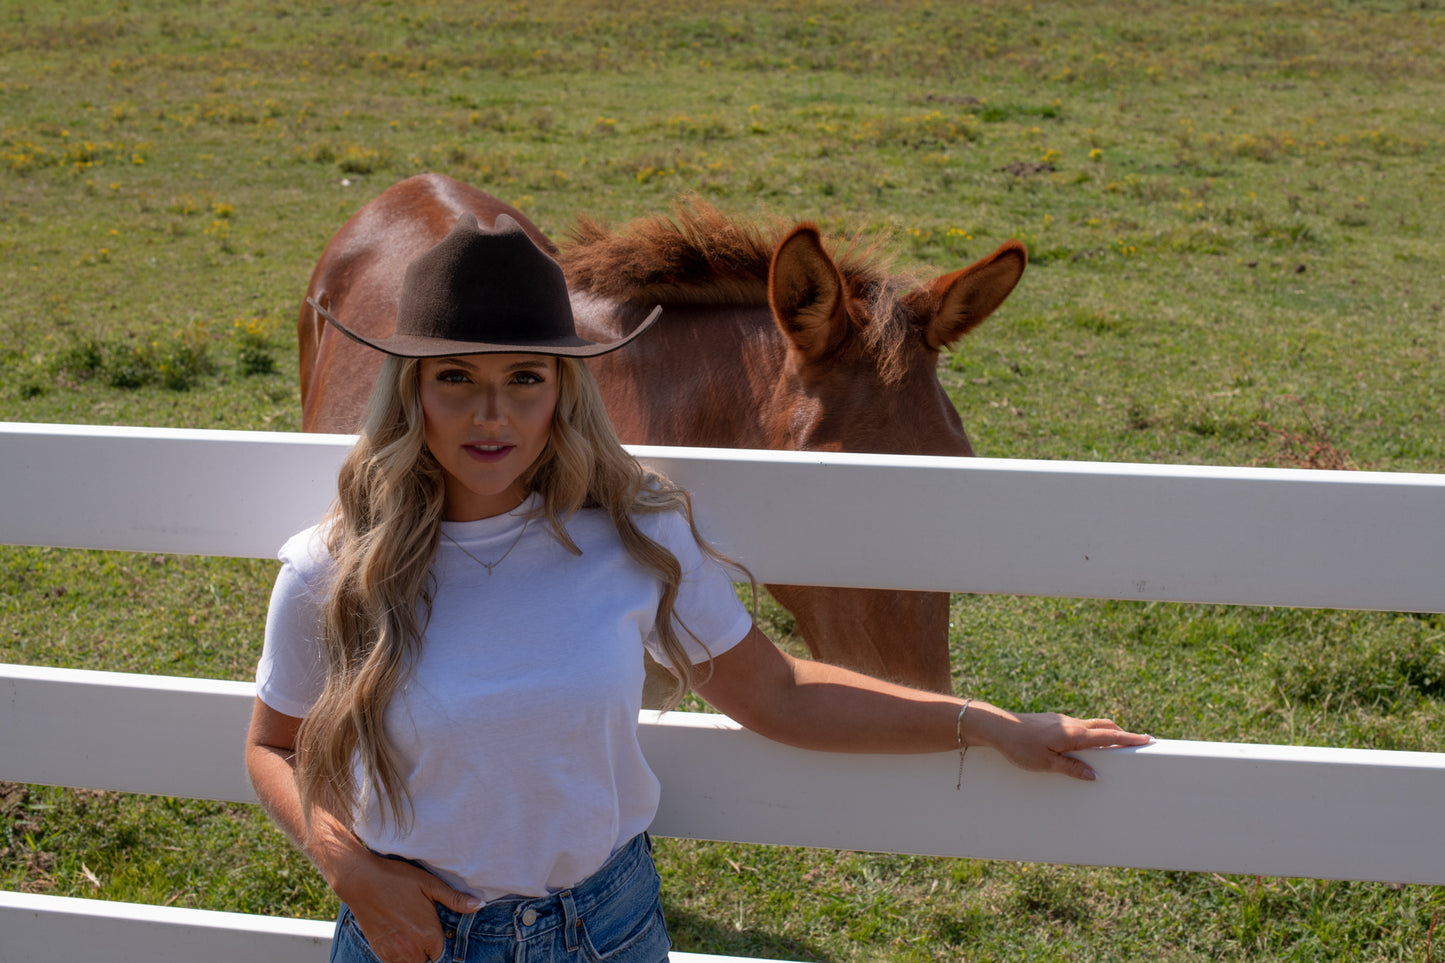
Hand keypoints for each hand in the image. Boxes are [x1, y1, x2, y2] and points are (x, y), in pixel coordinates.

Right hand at [329, 848, 481, 962]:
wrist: (362, 881)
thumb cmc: (397, 879)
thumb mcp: (430, 885)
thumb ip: (455, 899)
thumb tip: (480, 905)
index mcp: (429, 934)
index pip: (441, 954)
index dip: (439, 943)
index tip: (433, 931)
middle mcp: (412, 948)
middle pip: (426, 961)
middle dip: (427, 951)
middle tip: (420, 931)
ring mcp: (394, 952)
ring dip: (414, 955)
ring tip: (410, 936)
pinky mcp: (380, 951)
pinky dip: (399, 957)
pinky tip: (398, 940)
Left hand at [977, 709, 1151, 780]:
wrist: (998, 726)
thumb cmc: (1019, 747)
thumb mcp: (1046, 763)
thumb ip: (1071, 768)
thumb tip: (1094, 775)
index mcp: (1073, 734)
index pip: (1108, 736)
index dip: (1129, 739)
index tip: (1147, 739)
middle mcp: (1071, 724)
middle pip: (1104, 726)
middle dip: (1123, 734)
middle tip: (1139, 741)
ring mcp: (1062, 720)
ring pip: (1091, 724)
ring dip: (1106, 731)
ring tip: (1117, 742)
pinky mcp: (1053, 720)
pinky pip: (1078, 725)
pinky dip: (1091, 732)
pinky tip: (1087, 742)